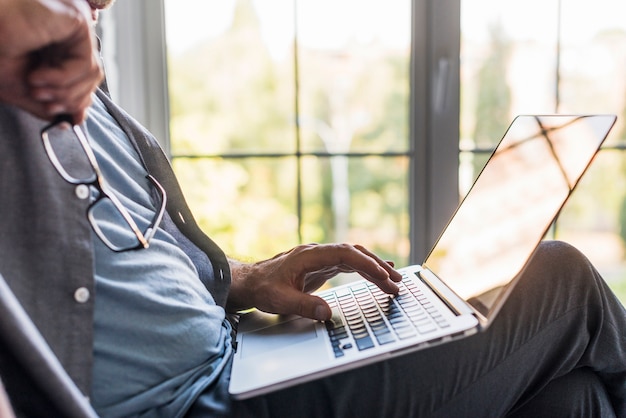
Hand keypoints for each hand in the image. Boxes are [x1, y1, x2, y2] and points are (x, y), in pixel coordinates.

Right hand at [0, 0, 102, 122]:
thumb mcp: (26, 90)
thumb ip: (53, 107)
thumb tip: (76, 121)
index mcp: (60, 52)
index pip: (85, 82)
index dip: (76, 103)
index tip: (59, 114)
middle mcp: (71, 40)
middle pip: (92, 79)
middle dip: (71, 100)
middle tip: (48, 106)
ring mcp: (76, 30)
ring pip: (92, 73)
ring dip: (65, 92)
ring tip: (37, 90)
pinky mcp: (78, 23)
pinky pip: (85, 61)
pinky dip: (63, 78)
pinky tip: (38, 76)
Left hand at [226, 243, 402, 320]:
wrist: (250, 281)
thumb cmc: (263, 288)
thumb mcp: (280, 300)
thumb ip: (304, 305)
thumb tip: (328, 313)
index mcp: (310, 256)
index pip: (344, 254)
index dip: (365, 264)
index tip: (382, 275)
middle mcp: (318, 253)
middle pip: (354, 253)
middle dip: (376, 267)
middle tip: (396, 283)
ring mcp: (321, 258)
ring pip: (353, 258)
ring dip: (373, 268)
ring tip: (394, 280)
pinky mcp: (322, 266)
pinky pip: (348, 265)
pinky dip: (364, 269)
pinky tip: (377, 274)